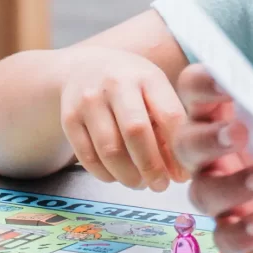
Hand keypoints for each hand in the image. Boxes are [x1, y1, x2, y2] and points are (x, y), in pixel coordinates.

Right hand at [56, 46, 187, 190]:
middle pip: (136, 131)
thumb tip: (179, 174)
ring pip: (109, 149)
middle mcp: (116, 84)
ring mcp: (89, 100)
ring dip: (127, 175)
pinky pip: (87, 156)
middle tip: (159, 186)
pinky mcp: (69, 118)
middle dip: (151, 166)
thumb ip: (167, 127)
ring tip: (139, 183)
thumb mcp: (154, 91)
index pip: (169, 115)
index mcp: (147, 77)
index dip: (178, 151)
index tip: (183, 175)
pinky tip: (116, 176)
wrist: (82, 66)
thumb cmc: (130, 85)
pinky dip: (105, 174)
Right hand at [171, 66, 252, 252]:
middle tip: (240, 135)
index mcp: (217, 107)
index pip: (192, 88)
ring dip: (229, 188)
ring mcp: (221, 187)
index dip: (201, 85)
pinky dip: (239, 233)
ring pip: (202, 193)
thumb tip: (250, 92)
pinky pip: (224, 235)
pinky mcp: (239, 222)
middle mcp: (210, 148)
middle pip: (185, 145)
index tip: (222, 85)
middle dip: (208, 142)